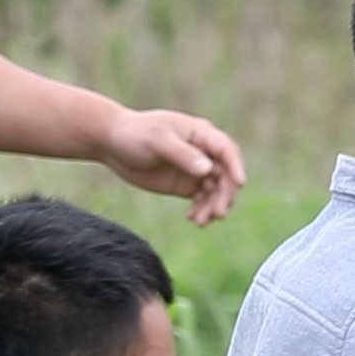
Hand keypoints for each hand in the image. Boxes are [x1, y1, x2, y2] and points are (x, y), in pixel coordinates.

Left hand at [99, 105, 247, 222]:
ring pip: (216, 191)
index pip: (226, 150)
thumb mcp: (157, 140)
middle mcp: (204, 152)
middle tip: (217, 213)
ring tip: (201, 221)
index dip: (236, 166)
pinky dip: (202, 210)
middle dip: (224, 194)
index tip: (240, 184)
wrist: (113, 144)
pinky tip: (192, 219)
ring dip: (213, 206)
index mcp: (201, 134)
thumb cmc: (135, 134)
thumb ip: (183, 154)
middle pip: (225, 175)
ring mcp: (196, 169)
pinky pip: (203, 200)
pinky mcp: (186, 184)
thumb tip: (208, 170)